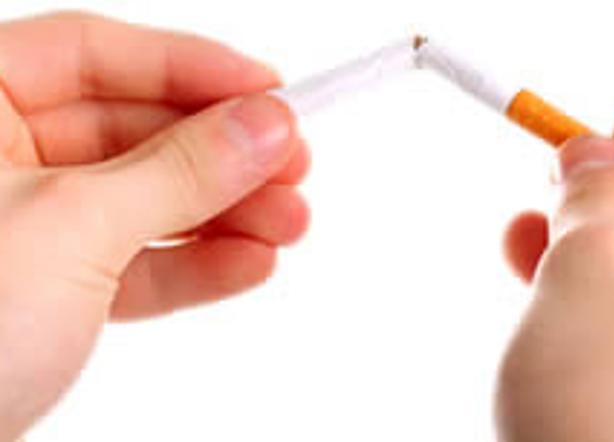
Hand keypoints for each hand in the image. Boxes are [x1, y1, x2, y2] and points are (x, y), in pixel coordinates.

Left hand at [0, 12, 308, 439]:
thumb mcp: (70, 228)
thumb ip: (177, 172)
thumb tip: (261, 127)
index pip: (94, 54)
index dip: (191, 67)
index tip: (268, 91)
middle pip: (133, 131)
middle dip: (222, 154)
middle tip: (291, 162)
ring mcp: (22, 229)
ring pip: (143, 202)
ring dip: (225, 214)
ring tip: (290, 222)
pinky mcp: (46, 294)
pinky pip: (133, 265)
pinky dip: (194, 267)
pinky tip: (250, 262)